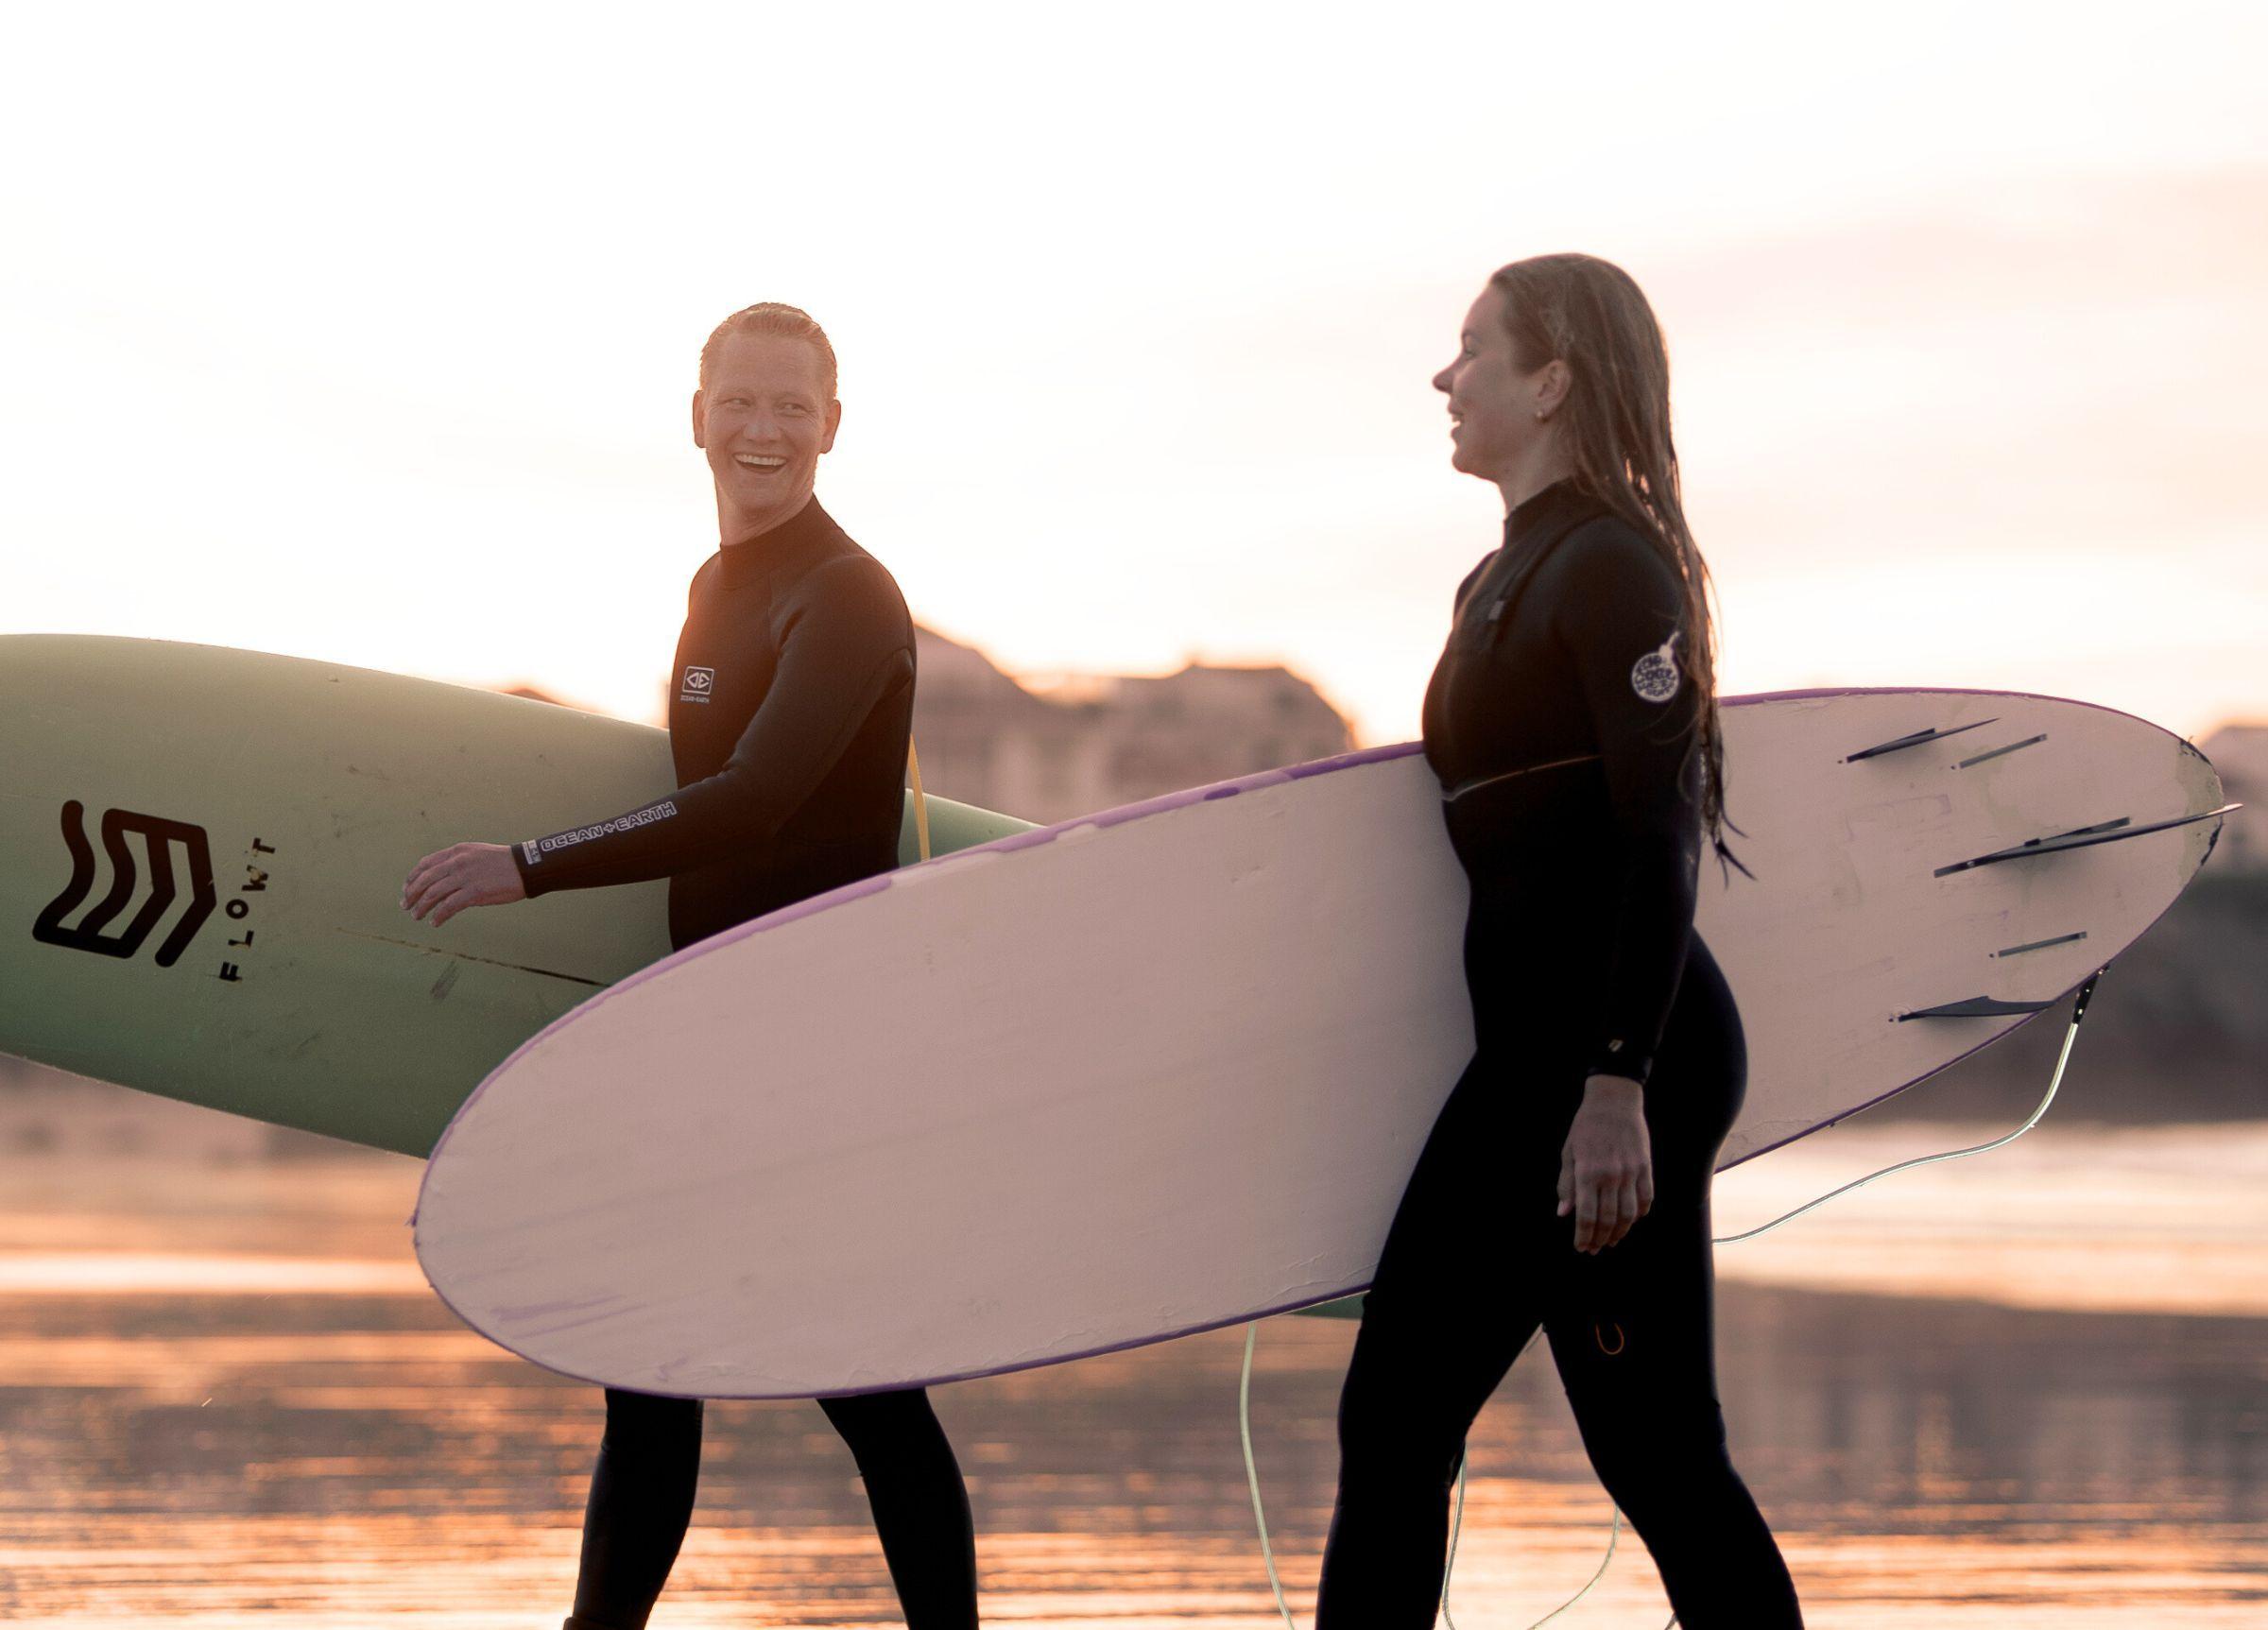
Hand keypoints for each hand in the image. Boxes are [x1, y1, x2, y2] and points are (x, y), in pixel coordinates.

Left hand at [402, 842, 526, 926]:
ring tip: (417, 916)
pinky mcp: (475, 892)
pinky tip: (435, 922)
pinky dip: (439, 915)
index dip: (412, 878)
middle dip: (411, 895)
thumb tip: (441, 881)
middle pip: (425, 880)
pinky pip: (449, 906)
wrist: (525, 867)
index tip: (406, 889)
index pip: (425, 864)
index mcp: (457, 851)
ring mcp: (465, 877)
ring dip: (421, 907)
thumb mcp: (476, 853)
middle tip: (406, 906)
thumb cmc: (503, 862)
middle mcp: (457, 862)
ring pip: (433, 894)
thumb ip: (457, 862)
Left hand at [1556, 1074, 1654, 1253]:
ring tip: (1612, 1240)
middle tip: (1595, 1248)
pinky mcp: (1645, 1168)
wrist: (1614, 1102)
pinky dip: (1639, 1214)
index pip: (1586, 1215)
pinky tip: (1631, 1220)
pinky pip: (1646, 1198)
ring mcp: (1630, 1173)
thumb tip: (1563, 1213)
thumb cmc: (1585, 1128)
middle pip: (1608, 1219)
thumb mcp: (1569, 1153)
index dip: (1583, 1236)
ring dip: (1620, 1232)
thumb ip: (1566, 1184)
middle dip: (1600, 1238)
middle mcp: (1610, 1176)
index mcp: (1587, 1173)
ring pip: (1629, 1214)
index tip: (1581, 1247)